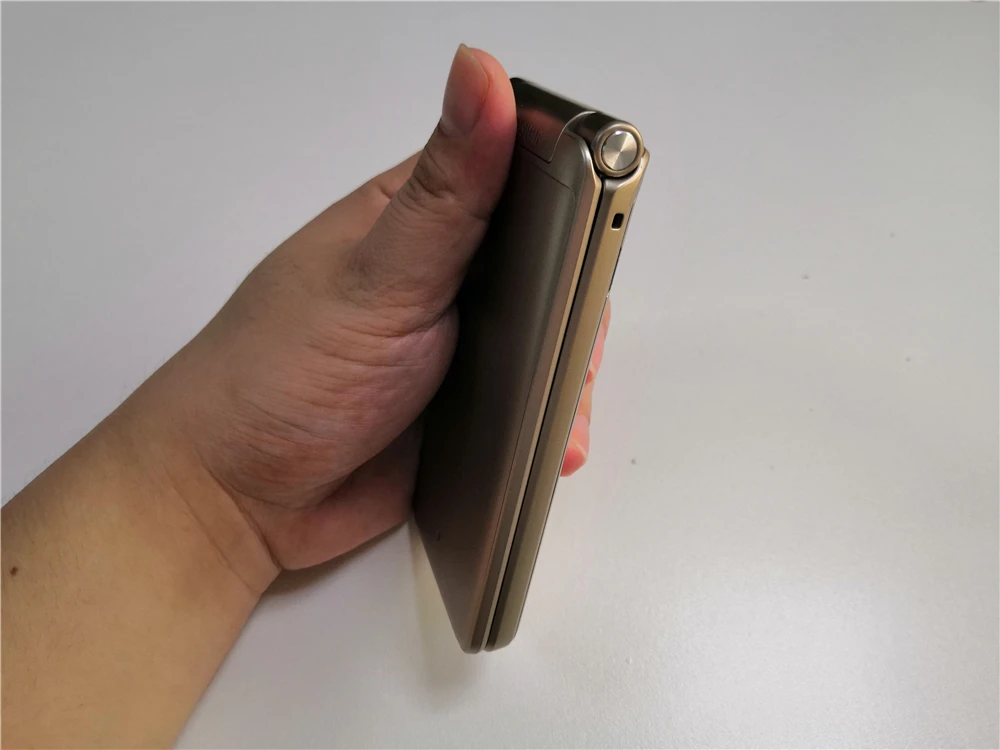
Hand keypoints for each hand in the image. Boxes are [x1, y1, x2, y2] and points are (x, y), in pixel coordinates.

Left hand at [128, 46, 611, 584]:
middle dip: (577, 311)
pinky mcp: (467, 408)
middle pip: (553, 269)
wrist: (243, 503)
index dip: (574, 192)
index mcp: (417, 219)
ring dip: (567, 380)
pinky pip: (532, 405)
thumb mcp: (376, 278)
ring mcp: (458, 344)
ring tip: (560, 417)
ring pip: (550, 343)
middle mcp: (442, 275)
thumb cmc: (277, 378)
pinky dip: (549, 425)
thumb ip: (447, 191)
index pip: (521, 175)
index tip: (600, 224)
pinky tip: (547, 445)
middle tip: (574, 344)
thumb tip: (481, 75)